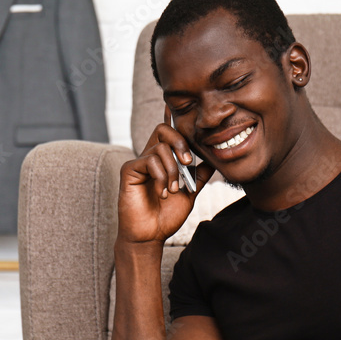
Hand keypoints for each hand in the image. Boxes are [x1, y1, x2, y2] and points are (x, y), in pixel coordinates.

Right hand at [117, 106, 215, 244]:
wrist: (151, 235)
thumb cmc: (167, 215)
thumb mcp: (190, 192)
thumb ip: (199, 175)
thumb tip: (212, 159)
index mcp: (164, 159)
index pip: (169, 132)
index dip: (172, 116)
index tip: (178, 104)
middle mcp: (149, 156)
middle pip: (164, 129)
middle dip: (181, 142)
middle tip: (188, 162)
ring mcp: (138, 162)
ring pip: (161, 148)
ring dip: (173, 170)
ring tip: (174, 189)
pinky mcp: (129, 170)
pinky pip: (149, 161)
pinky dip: (161, 177)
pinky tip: (163, 192)